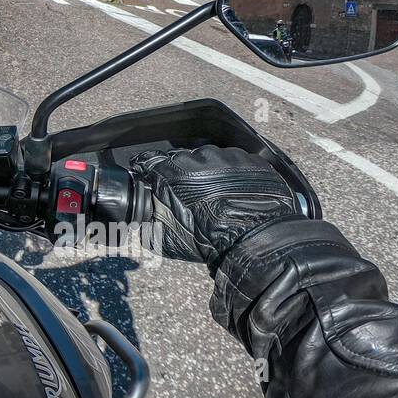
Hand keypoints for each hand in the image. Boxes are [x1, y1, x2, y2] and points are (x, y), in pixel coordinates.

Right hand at [130, 145, 298, 268]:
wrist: (255, 241)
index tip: (150, 173)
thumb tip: (142, 217)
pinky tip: (238, 192)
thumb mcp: (165, 239)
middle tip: (192, 194)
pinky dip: (236, 173)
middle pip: (183, 158)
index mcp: (171, 173)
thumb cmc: (209, 240)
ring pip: (212, 158)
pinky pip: (238, 162)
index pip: (150, 160)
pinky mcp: (250, 161)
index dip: (149, 167)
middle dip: (183, 172)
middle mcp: (197, 158)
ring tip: (219, 195)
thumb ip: (148, 221)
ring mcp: (226, 156)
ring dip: (212, 172)